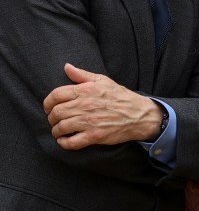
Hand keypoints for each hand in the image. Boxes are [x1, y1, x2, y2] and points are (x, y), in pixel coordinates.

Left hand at [43, 63, 161, 148]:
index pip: (56, 95)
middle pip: (56, 113)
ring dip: (56, 131)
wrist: (139, 114)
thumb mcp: (104, 81)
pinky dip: (63, 143)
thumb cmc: (121, 97)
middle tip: (55, 120)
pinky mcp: (94, 136)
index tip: (49, 107)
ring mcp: (89, 121)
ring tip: (60, 130)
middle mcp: (86, 105)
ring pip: (60, 128)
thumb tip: (66, 67)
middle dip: (51, 118)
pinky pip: (71, 142)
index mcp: (86, 90)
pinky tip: (65, 140)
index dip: (47, 102)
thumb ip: (82, 75)